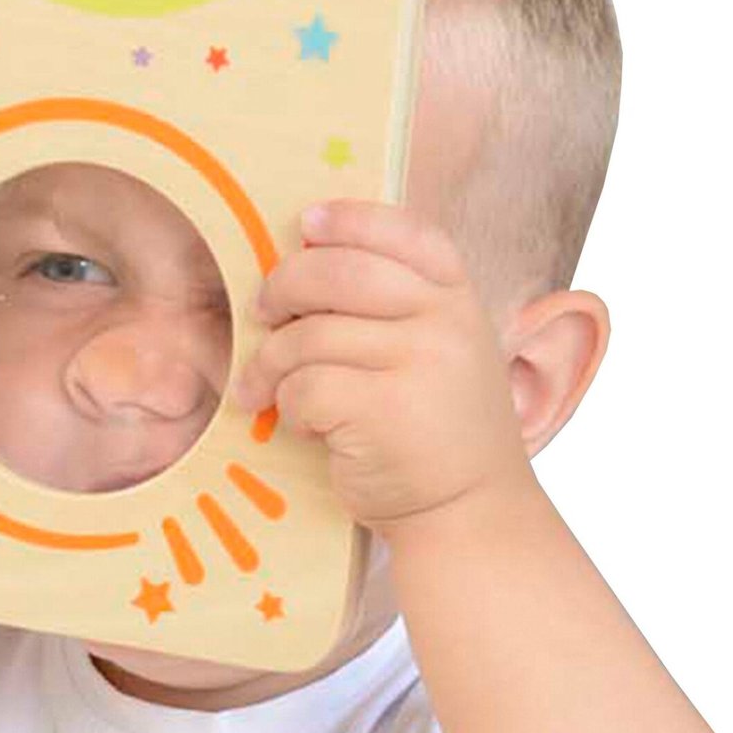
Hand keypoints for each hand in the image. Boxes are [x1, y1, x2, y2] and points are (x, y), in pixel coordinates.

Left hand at [230, 199, 533, 537]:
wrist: (470, 513)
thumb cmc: (436, 429)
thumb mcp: (442, 351)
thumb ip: (398, 306)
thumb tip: (305, 259)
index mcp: (459, 298)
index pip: (405, 232)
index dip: (349, 219)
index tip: (306, 226)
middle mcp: (446, 322)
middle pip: (338, 272)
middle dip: (283, 287)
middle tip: (262, 312)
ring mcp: (419, 363)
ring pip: (308, 335)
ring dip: (271, 362)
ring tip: (263, 387)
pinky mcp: (383, 410)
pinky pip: (304, 385)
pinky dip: (289, 404)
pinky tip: (303, 423)